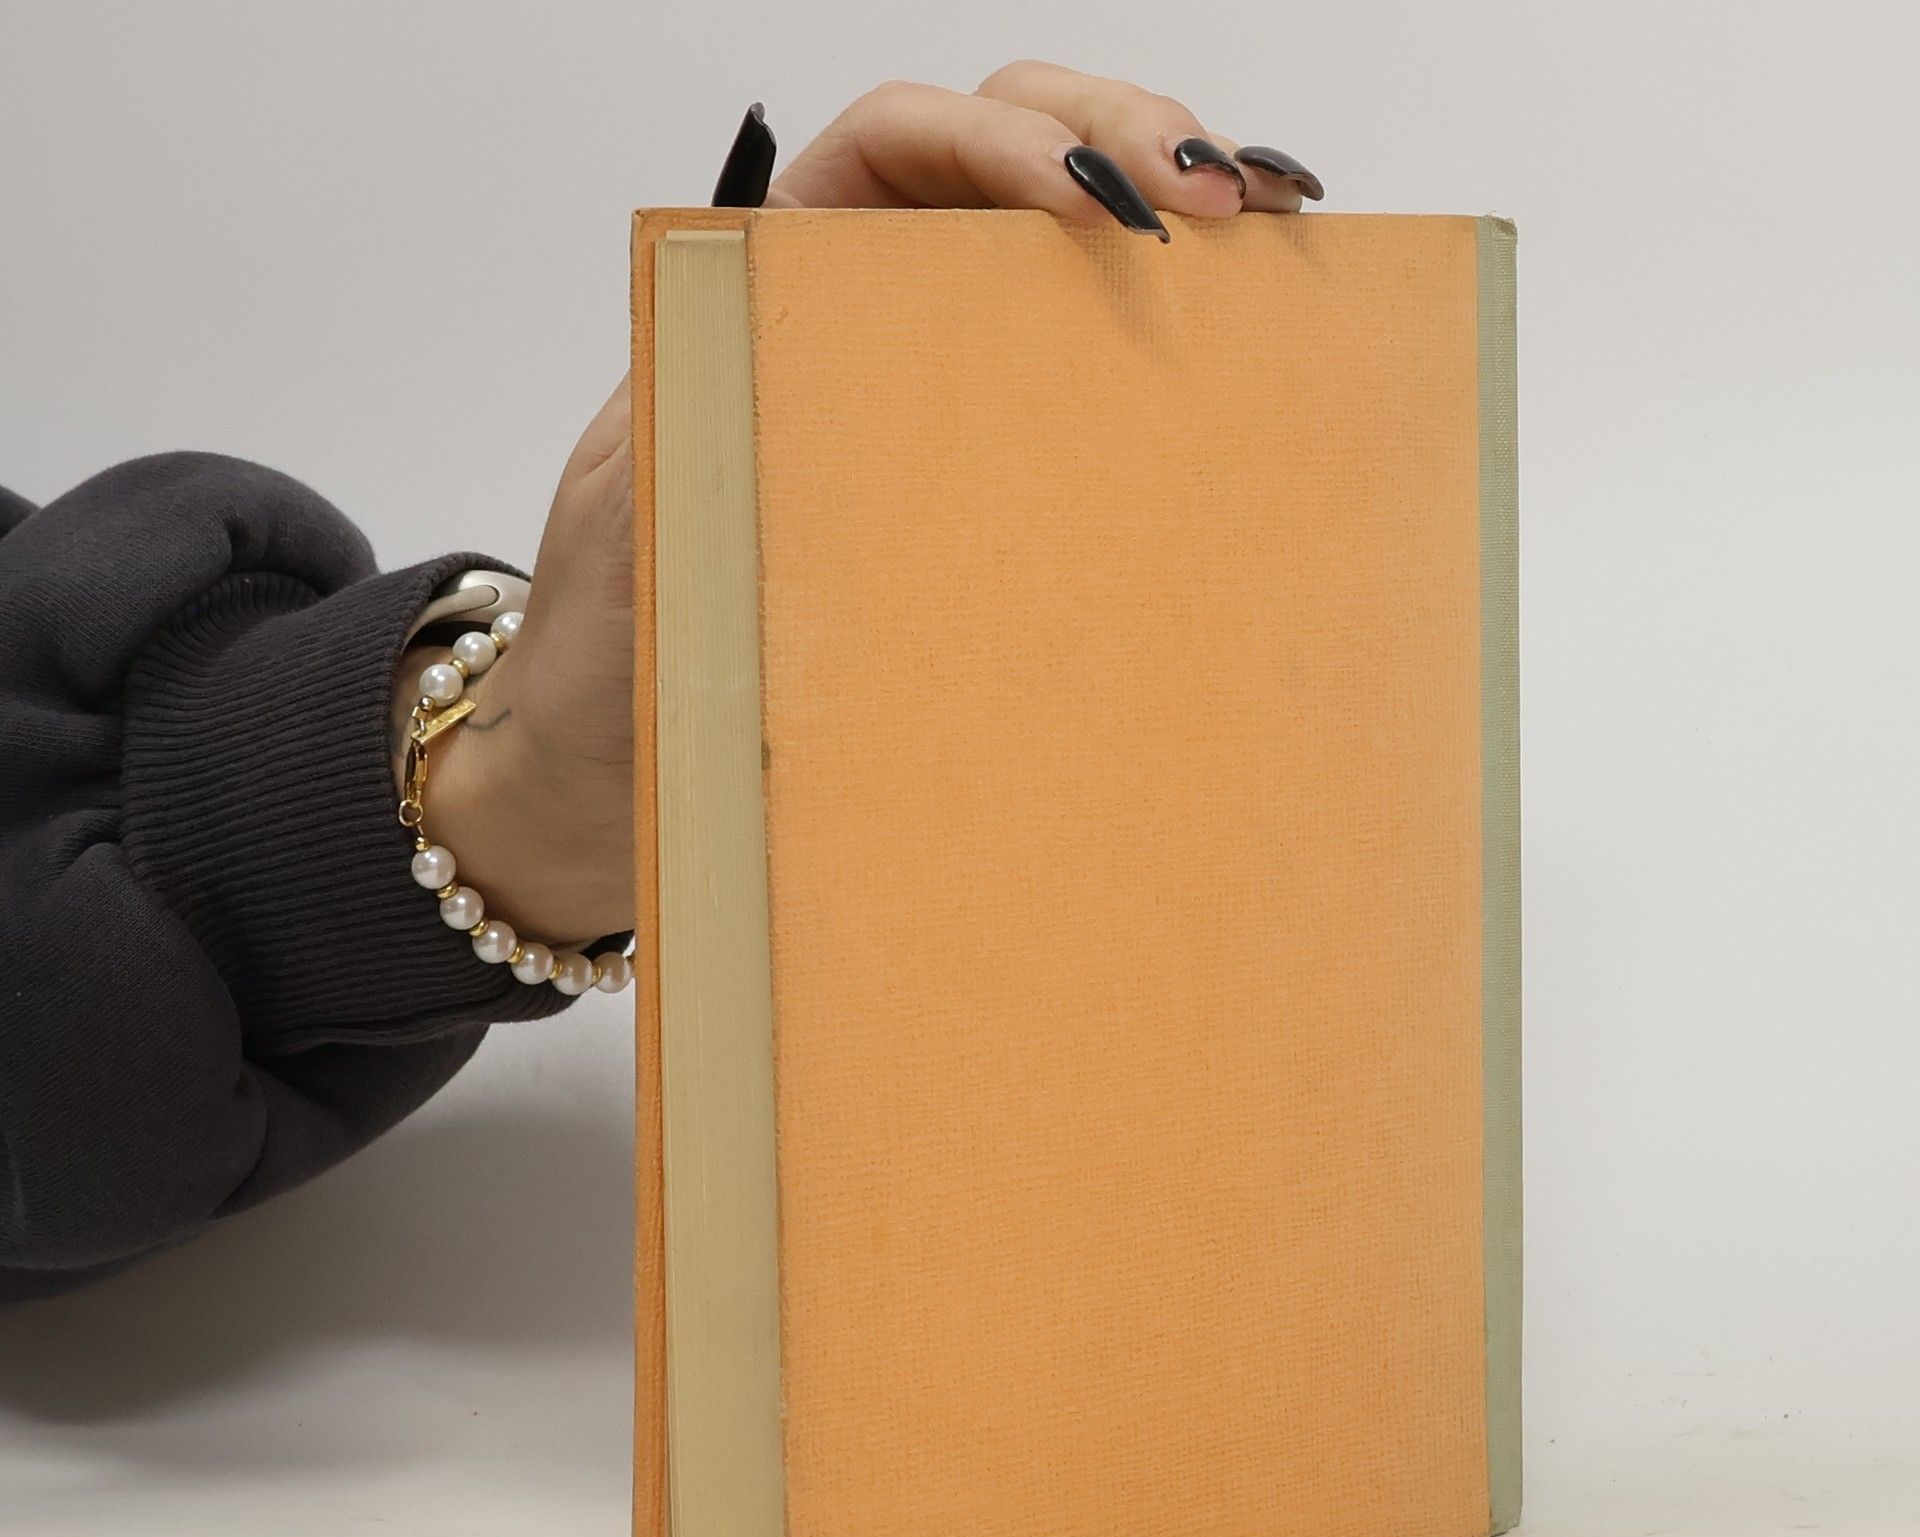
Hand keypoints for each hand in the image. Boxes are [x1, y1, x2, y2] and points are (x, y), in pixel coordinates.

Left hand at [409, 64, 1319, 949]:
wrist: (612, 761)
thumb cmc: (614, 648)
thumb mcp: (639, 518)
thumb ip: (702, 428)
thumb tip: (797, 382)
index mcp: (771, 284)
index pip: (903, 140)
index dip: (1008, 142)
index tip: (1097, 204)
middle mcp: (864, 309)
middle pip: (1012, 150)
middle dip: (1128, 144)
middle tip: (1222, 209)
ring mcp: (933, 385)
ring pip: (1062, 245)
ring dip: (1173, 208)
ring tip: (1271, 239)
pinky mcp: (983, 471)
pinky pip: (1082, 368)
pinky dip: (1172, 327)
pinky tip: (1250, 326)